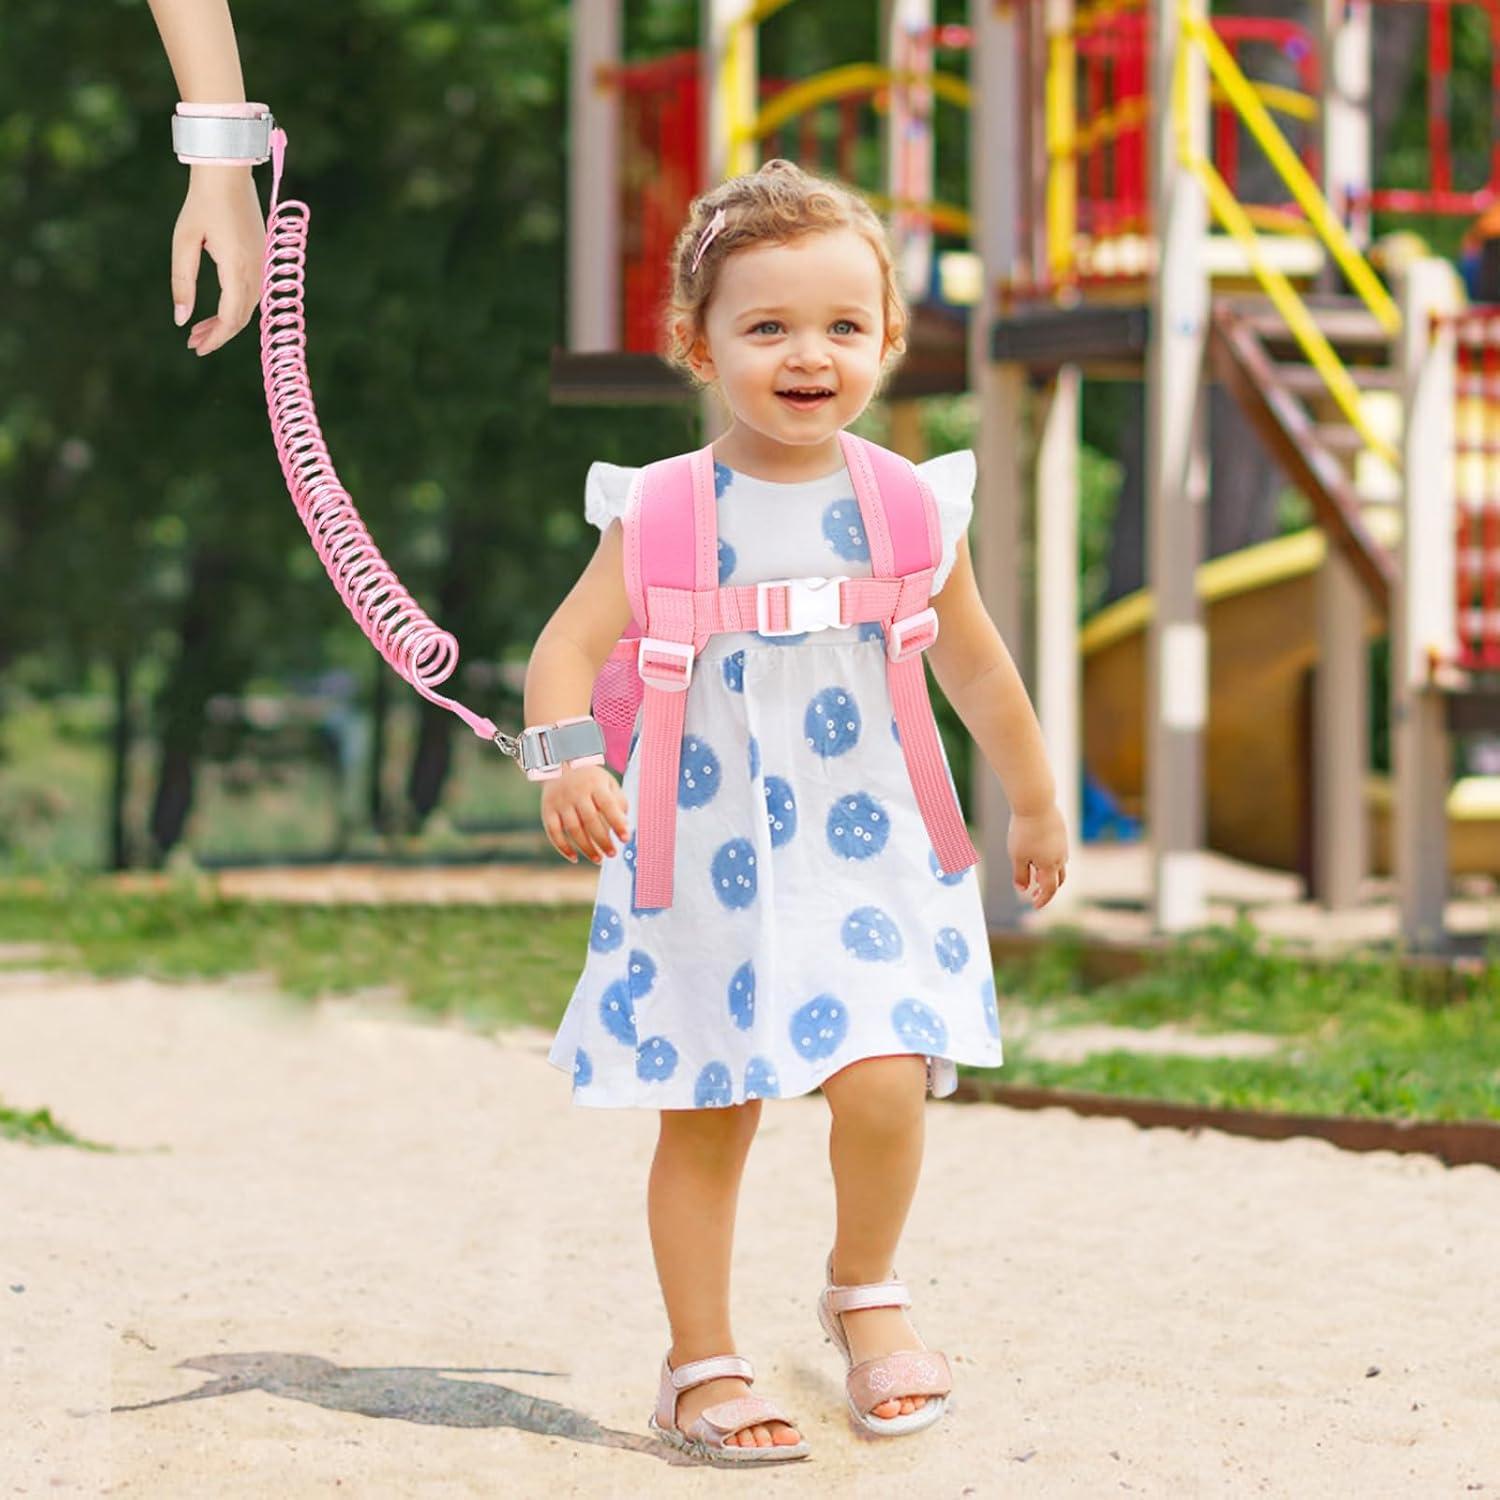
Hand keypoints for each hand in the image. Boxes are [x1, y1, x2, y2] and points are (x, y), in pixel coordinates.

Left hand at [171, 163, 264, 355]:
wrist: (228, 171)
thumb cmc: (201, 203)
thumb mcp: (183, 242)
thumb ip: (182, 283)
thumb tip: (180, 319)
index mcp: (237, 270)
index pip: (230, 320)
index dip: (214, 338)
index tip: (194, 348)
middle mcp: (255, 272)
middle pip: (241, 319)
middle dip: (218, 334)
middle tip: (193, 343)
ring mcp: (262, 264)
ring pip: (249, 308)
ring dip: (227, 322)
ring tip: (201, 328)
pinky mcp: (261, 256)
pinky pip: (253, 292)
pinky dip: (236, 306)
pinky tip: (219, 308)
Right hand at [540, 765, 629, 864]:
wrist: (559, 764)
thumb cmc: (591, 780)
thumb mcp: (607, 783)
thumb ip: (618, 801)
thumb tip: (625, 826)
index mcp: (595, 785)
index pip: (608, 805)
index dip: (617, 823)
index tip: (626, 839)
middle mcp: (576, 793)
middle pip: (590, 820)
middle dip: (603, 840)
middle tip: (613, 854)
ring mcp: (560, 802)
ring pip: (573, 829)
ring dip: (586, 848)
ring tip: (599, 859)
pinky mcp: (547, 810)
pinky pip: (554, 833)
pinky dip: (563, 848)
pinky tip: (575, 858)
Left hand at [1008, 803, 1067, 908]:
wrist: (1036, 804)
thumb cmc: (1024, 832)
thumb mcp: (1017, 856)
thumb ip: (1021, 875)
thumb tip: (1023, 889)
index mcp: (1050, 866)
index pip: (1049, 890)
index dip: (1042, 900)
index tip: (1034, 905)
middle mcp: (1060, 857)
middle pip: (1059, 879)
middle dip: (1048, 888)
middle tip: (1035, 893)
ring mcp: (1063, 844)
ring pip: (1060, 864)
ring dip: (1050, 873)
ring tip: (1036, 873)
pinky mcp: (1061, 832)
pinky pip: (1059, 850)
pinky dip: (1051, 859)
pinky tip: (1040, 853)